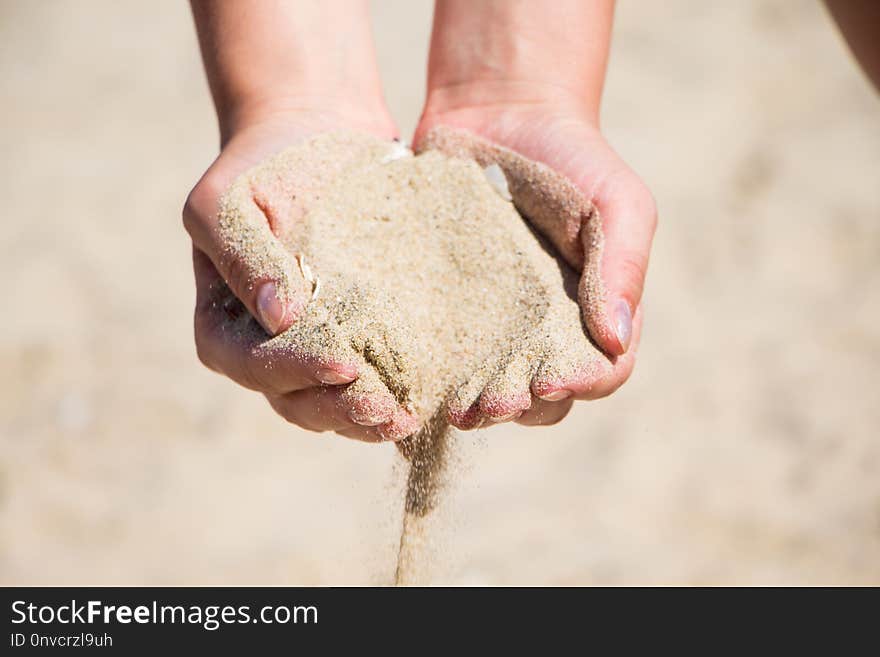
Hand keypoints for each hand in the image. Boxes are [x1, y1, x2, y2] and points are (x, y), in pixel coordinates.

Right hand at [185, 1, 419, 440]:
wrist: (315, 139)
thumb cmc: (263, 167)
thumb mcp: (230, 198)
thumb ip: (242, 254)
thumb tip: (277, 316)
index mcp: (224, 326)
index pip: (250, 363)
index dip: (294, 372)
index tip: (344, 366)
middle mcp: (267, 350)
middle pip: (297, 401)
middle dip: (342, 412)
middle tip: (388, 412)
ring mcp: (315, 351)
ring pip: (337, 404)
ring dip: (372, 418)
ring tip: (412, 417)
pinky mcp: (361, 341)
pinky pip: (377, 379)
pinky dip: (401, 391)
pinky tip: (433, 396)